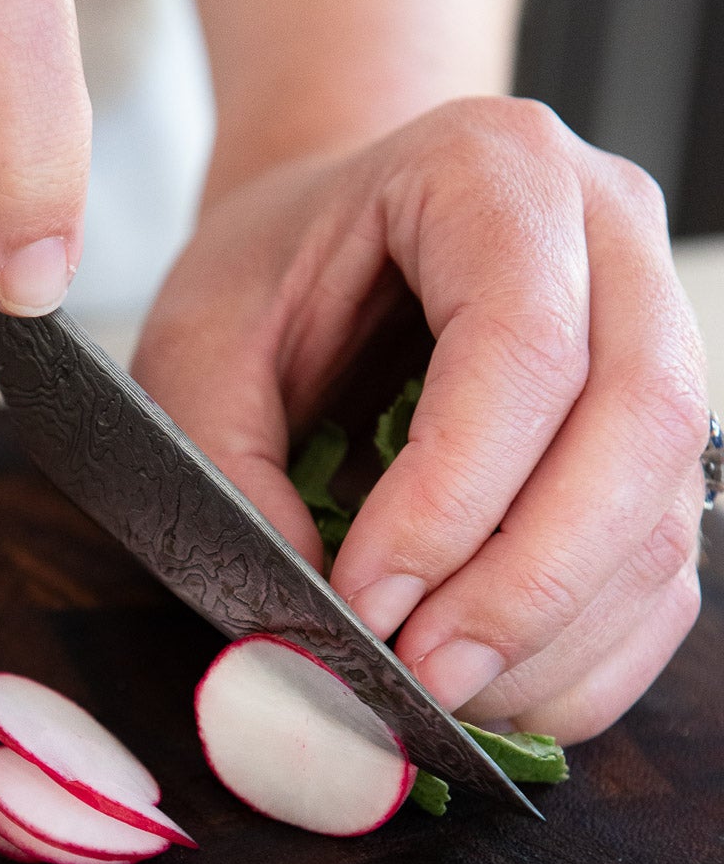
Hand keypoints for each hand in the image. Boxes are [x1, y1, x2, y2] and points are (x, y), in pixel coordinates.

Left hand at [133, 98, 708, 743]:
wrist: (340, 237)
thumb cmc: (268, 274)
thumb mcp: (198, 345)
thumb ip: (233, 469)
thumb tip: (315, 620)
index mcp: (493, 170)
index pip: (521, 343)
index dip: (451, 496)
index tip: (364, 601)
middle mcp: (609, 233)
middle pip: (636, 422)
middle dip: (526, 582)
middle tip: (420, 677)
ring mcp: (659, 328)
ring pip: (663, 505)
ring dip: (559, 632)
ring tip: (443, 694)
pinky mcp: (659, 433)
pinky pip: (666, 560)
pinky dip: (590, 649)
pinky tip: (499, 687)